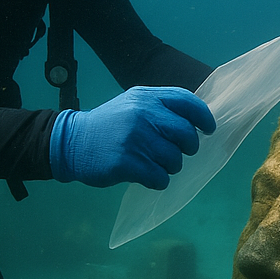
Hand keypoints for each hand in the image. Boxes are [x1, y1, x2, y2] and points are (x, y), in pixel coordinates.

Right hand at [49, 86, 216, 188]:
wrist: (71, 143)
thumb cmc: (108, 125)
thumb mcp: (132, 104)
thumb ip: (160, 107)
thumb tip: (195, 122)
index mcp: (146, 97)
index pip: (187, 101)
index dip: (203, 117)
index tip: (208, 129)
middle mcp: (142, 114)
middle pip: (186, 134)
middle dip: (189, 147)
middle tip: (180, 152)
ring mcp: (135, 139)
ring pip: (175, 159)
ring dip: (170, 166)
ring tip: (154, 163)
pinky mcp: (127, 163)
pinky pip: (160, 178)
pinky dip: (158, 180)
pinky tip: (146, 175)